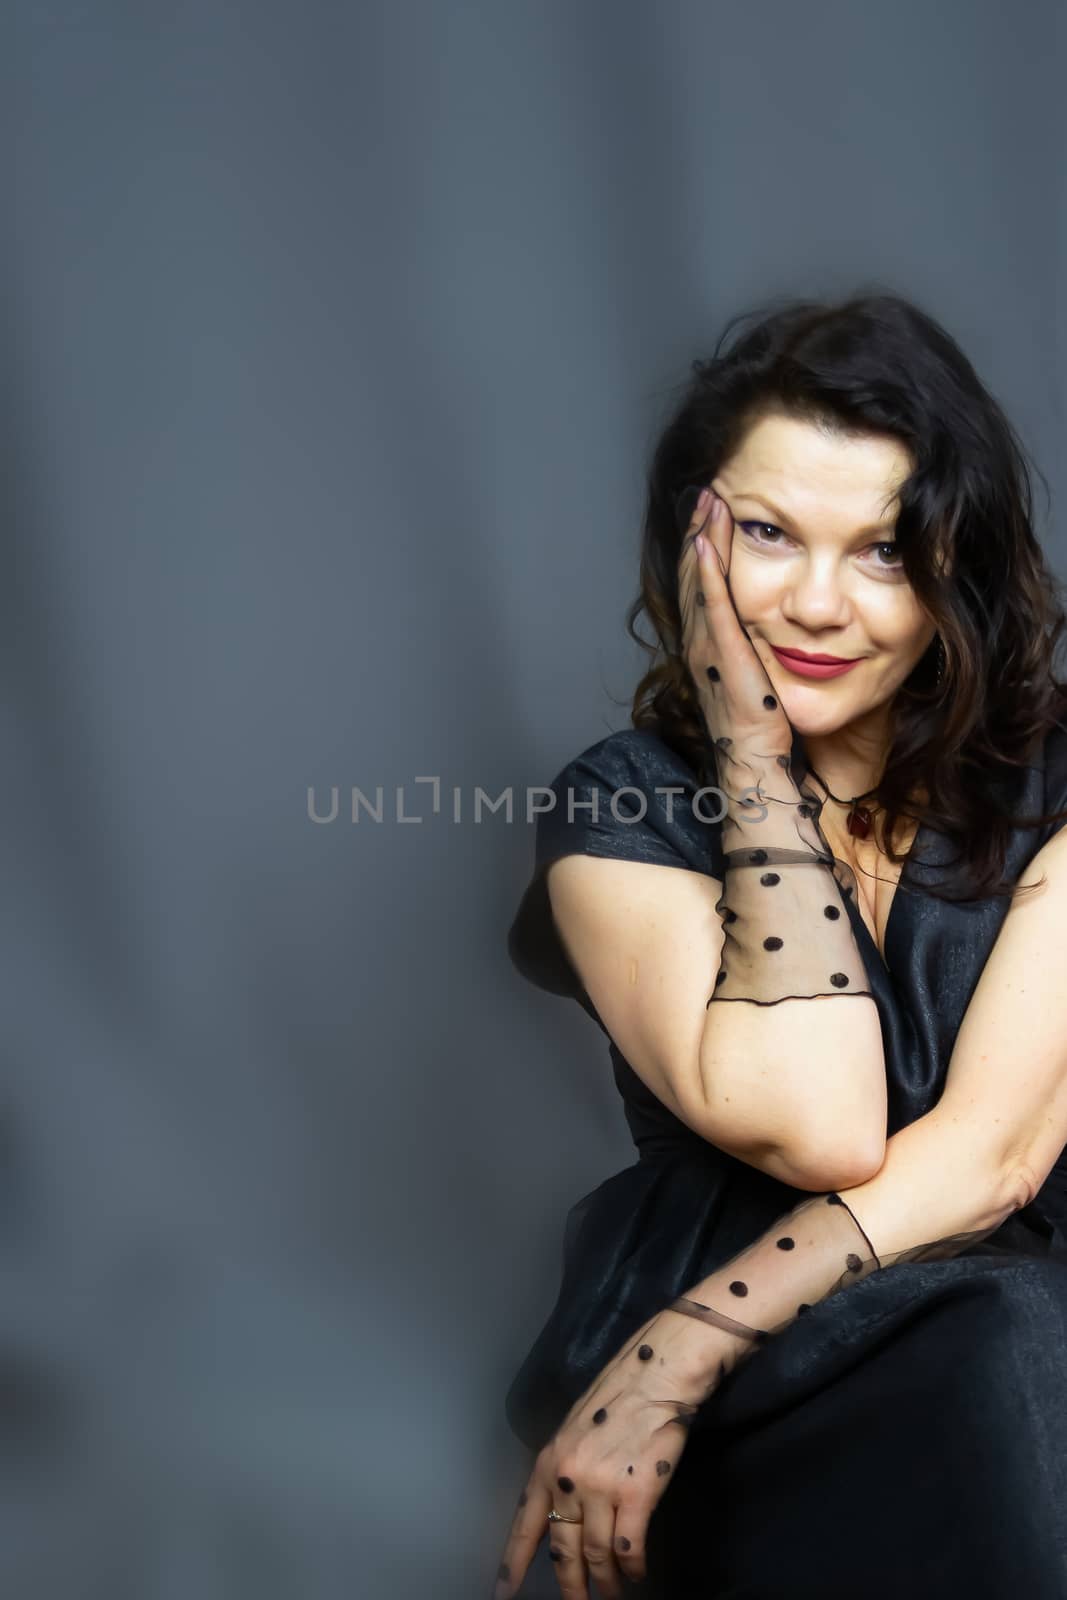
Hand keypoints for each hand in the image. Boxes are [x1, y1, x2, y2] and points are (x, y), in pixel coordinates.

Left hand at [492, 1309, 728, 1599]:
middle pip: (563, 1550)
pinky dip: (633, 1567)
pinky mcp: (635, 1495)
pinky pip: (628, 1548)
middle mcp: (568, 1480)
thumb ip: (565, 1470)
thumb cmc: (617, 1398)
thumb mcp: (574, 1431)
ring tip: (614, 1594)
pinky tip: (638, 1572)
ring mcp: (600, 1489)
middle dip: (570, 1585)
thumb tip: (565, 1511)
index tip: (503, 1593)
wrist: (655, 1377)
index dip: (513, 1562)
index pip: (525, 1523)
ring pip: (596, 1556)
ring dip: (606, 1583)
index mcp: (548, 1462)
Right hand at [677, 485, 794, 768]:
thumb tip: (769, 622)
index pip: (702, 582)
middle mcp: (699, 639)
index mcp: (707, 642)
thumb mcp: (756, 671)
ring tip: (708, 502)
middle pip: (693, 573)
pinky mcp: (722, 652)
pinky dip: (705, 570)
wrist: (755, 757)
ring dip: (701, 537)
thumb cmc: (762, 722)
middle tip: (706, 492)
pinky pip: (712, 603)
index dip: (703, 544)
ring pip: (699, 579)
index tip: (712, 511)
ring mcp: (707, 644)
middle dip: (699, 529)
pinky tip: (705, 542)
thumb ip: (756, 643)